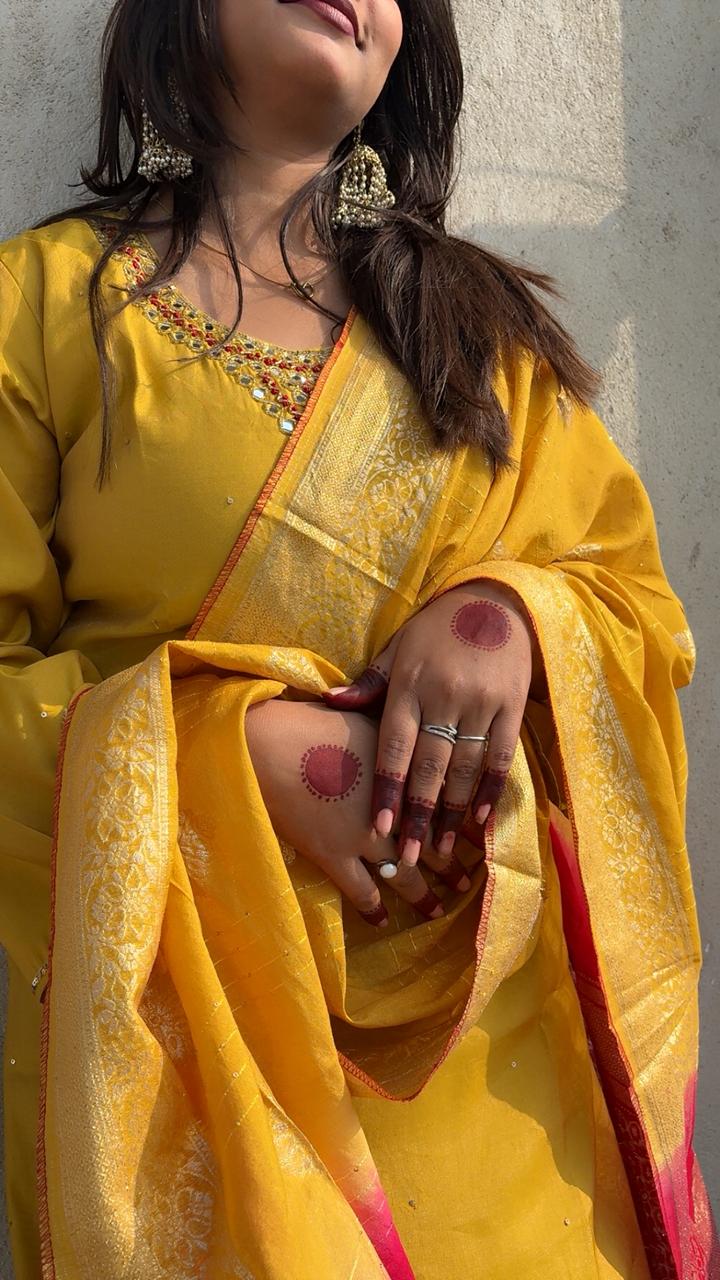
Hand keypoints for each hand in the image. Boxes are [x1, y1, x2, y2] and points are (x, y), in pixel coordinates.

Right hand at [245, 699, 471, 926]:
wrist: (263, 744)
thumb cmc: (308, 722)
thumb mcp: (360, 714)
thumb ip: (390, 732)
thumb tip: (413, 732)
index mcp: (402, 770)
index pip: (442, 801)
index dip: (459, 821)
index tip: (477, 835)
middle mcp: (392, 808)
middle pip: (430, 841)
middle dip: (450, 863)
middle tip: (467, 880)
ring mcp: (363, 836)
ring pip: (404, 874)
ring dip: (423, 894)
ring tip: (441, 908)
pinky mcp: (333, 855)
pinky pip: (361, 891)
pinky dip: (373, 907)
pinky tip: (383, 920)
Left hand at [322, 580, 544, 866]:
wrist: (496, 601)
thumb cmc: (436, 630)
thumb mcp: (398, 647)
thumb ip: (370, 682)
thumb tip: (330, 700)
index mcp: (410, 684)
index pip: (395, 746)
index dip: (387, 788)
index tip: (379, 826)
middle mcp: (445, 696)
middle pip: (430, 766)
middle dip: (419, 815)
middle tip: (408, 857)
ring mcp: (481, 703)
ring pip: (465, 768)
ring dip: (453, 813)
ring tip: (443, 850)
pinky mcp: (512, 706)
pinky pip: (501, 756)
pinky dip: (491, 790)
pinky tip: (479, 819)